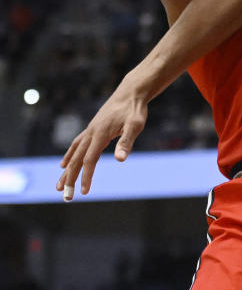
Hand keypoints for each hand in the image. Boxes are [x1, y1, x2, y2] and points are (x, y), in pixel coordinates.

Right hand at [56, 79, 148, 200]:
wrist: (131, 92)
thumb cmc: (135, 109)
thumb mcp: (135, 125)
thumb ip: (126, 142)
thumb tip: (120, 160)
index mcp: (100, 134)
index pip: (89, 160)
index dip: (86, 176)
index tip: (84, 192)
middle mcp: (91, 133)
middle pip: (76, 159)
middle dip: (70, 179)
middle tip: (66, 198)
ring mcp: (90, 130)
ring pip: (73, 153)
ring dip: (66, 171)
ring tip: (58, 187)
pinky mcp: (92, 128)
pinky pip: (76, 144)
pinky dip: (69, 155)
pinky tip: (64, 164)